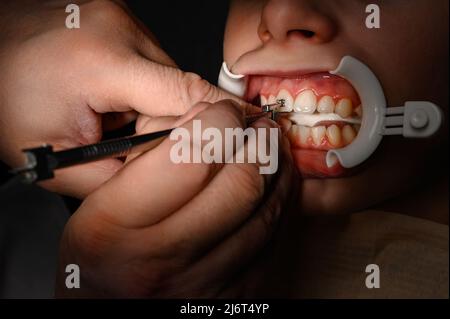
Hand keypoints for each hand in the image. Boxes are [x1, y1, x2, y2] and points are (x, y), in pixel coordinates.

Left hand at [0, 0, 247, 197]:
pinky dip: (140, 86)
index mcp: (101, 60)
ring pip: (167, 75)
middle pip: (180, 87)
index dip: (224, 118)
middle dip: (166, 124)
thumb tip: (167, 174)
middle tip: (126, 140)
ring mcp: (118, 16)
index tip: (250, 132)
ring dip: (151, 104)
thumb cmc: (5, 99)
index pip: (187, 93)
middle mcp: (117, 27)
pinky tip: (108, 97)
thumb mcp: (57, 158)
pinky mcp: (117, 17)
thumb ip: (120, 177)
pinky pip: (150, 61)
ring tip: (108, 116)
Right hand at [55, 100, 297, 297]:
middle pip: (241, 182)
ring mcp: (206, 284)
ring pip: (268, 208)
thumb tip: (208, 116)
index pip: (190, 157)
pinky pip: (278, 235)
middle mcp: (163, 262)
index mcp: (115, 228)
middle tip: (256, 125)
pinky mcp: (238, 295)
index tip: (223, 111)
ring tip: (269, 146)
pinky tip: (273, 181)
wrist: (122, 310)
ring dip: (278, 165)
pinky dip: (282, 199)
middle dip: (258, 140)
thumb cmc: (106, 253)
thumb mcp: (101, 200)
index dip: (219, 121)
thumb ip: (148, 155)